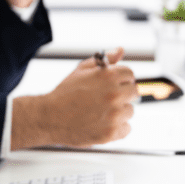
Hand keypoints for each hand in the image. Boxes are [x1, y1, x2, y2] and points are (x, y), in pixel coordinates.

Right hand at [10, 48, 135, 149]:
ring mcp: (114, 115)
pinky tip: (102, 123)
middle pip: (134, 92)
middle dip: (123, 94)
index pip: (130, 74)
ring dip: (119, 111)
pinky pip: (126, 129)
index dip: (122, 79)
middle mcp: (114, 94)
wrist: (50, 117)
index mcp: (108, 76)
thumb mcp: (82, 70)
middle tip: (108, 99)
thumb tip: (120, 50)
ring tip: (100, 112)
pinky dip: (117, 128)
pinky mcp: (111, 133)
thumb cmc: (65, 93)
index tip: (115, 84)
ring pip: (130, 111)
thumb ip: (105, 59)